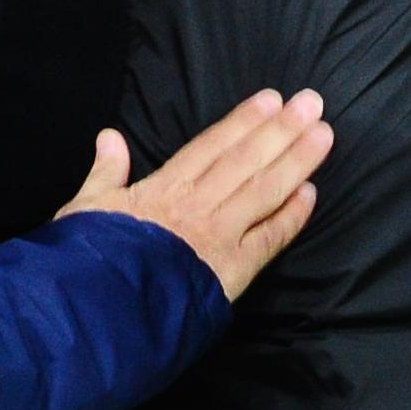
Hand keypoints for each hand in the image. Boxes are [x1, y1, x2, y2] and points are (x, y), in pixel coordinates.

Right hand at [58, 88, 330, 300]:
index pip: (212, 146)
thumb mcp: (86, 207)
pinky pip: (269, 239)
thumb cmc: (86, 260)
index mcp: (164, 188)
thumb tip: (110, 136)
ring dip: (296, 161)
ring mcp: (219, 237)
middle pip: (247, 161)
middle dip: (282, 130)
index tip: (272, 98)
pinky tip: (311, 193)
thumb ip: (105, 171)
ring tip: (324, 135)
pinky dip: (291, 216)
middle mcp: (198, 205)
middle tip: (313, 103)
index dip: (243, 121)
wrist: (96, 310)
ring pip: (265, 191)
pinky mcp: (232, 272)